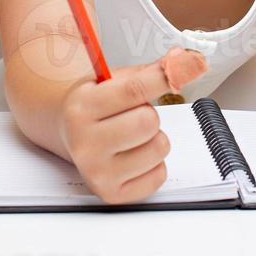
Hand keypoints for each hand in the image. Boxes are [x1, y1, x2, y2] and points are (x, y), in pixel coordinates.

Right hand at [56, 49, 207, 203]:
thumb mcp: (112, 80)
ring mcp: (97, 172)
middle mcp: (84, 142)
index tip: (186, 67)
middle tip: (133, 115)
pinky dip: (154, 164)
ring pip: (158, 148)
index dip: (164, 78)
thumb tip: (184, 61)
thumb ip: (149, 72)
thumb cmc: (95, 105)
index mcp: (82, 107)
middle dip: (150, 114)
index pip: (133, 90)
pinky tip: (134, 156)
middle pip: (148, 121)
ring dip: (154, 139)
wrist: (69, 134)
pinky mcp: (111, 194)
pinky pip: (158, 175)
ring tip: (133, 137)